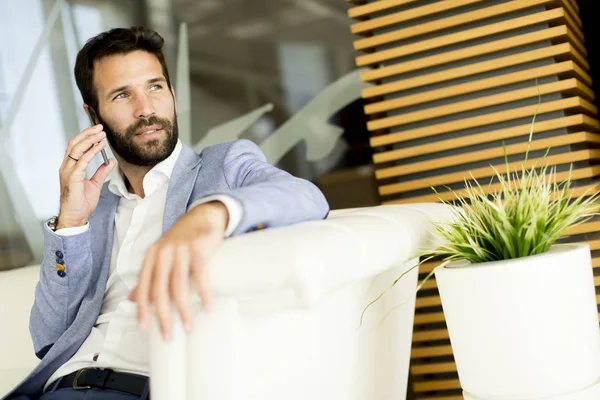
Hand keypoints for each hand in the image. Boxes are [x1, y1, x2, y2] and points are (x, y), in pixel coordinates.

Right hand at [57, 124, 115, 228]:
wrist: (76, 216)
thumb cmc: (82, 202)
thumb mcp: (96, 184)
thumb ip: (102, 171)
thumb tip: (110, 160)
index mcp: (70, 168)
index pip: (76, 146)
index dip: (86, 137)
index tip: (98, 131)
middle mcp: (66, 167)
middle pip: (74, 144)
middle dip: (87, 133)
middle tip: (100, 127)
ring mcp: (68, 171)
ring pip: (76, 149)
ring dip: (90, 139)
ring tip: (101, 134)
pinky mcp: (72, 177)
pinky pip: (82, 161)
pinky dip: (91, 151)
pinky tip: (100, 146)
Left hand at [128, 202, 228, 340]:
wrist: (202, 216)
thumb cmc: (181, 240)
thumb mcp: (160, 255)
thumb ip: (148, 276)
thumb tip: (132, 299)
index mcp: (151, 256)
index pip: (143, 286)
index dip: (142, 309)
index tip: (144, 329)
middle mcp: (163, 253)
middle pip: (160, 290)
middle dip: (163, 316)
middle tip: (168, 335)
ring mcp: (181, 250)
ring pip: (179, 285)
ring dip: (184, 310)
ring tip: (188, 327)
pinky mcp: (199, 248)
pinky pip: (200, 274)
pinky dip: (204, 292)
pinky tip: (207, 306)